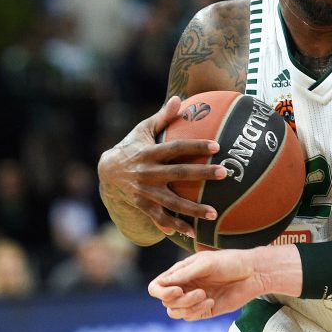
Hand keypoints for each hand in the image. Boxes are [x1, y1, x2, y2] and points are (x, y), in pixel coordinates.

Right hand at [97, 96, 227, 236]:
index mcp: (150, 152)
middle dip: (202, 174)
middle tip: (225, 173)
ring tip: (214, 213)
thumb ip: (162, 117)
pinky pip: (160, 218)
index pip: (176, 148)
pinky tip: (193, 233)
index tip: (217, 146)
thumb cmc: (131, 146)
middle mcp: (148, 173)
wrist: (106, 171)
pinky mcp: (142, 205)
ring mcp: (145, 191)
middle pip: (179, 173)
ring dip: (193, 208)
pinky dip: (175, 226)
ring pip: (172, 201)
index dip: (196, 146)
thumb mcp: (143, 129)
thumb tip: (179, 98)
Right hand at [148, 245, 301, 319]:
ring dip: (187, 306)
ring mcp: (193, 299)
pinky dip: (197, 311)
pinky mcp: (203, 310)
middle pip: (165, 301)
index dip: (161, 291)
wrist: (252, 273)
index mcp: (181, 272)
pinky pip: (189, 317)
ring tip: (204, 296)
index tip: (176, 290)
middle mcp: (184, 286)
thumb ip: (184, 273)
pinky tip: (211, 301)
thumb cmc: (230, 262)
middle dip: (179, 299)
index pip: (157, 286)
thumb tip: (163, 283)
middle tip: (199, 291)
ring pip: (174, 312)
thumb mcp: (205, 263)